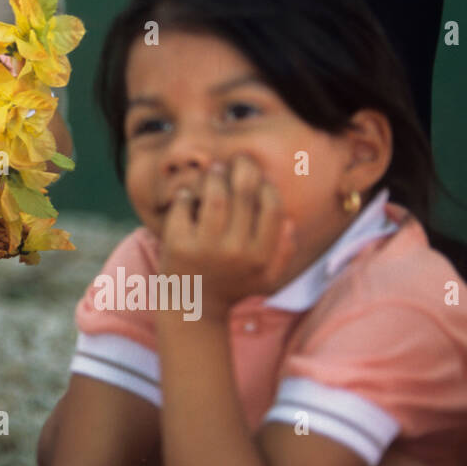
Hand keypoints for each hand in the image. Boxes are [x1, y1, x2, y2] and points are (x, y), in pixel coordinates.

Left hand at [158, 155, 295, 319]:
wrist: (193, 306)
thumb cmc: (233, 285)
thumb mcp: (266, 277)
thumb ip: (284, 252)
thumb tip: (289, 221)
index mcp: (260, 257)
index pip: (272, 208)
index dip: (267, 186)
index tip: (260, 178)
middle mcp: (235, 251)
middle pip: (243, 195)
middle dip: (243, 169)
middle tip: (239, 160)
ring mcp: (205, 247)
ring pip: (214, 195)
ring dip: (215, 176)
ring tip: (215, 170)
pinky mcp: (177, 243)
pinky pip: (184, 205)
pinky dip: (186, 194)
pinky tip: (189, 193)